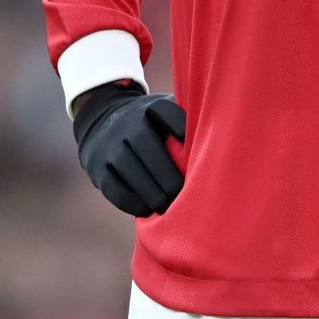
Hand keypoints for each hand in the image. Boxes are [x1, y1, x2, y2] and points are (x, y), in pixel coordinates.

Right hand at [72, 82, 187, 215]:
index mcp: (149, 108)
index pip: (163, 111)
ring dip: (150, 191)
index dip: (179, 124)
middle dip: (165, 172)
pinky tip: (147, 210)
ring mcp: (108, 145)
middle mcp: (126, 124)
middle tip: (181, 193)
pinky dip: (131, 202)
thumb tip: (220, 141)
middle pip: (144, 143)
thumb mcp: (163, 112)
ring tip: (167, 207)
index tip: (190, 143)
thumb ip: (187, 120)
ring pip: (128, 167)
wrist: (100, 122)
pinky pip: (113, 187)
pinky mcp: (97, 169)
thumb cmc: (149, 125)